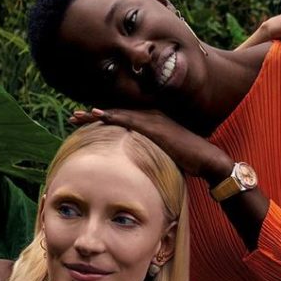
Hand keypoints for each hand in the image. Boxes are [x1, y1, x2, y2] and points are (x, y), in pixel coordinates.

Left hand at [71, 109, 233, 183]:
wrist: (206, 158)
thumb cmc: (189, 160)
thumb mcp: (165, 156)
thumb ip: (151, 156)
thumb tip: (140, 168)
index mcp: (152, 122)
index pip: (122, 118)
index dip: (102, 118)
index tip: (85, 121)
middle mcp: (150, 116)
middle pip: (116, 113)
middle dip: (94, 115)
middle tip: (74, 117)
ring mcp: (152, 119)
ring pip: (118, 114)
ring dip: (97, 114)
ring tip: (78, 116)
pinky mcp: (154, 126)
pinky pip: (128, 119)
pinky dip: (112, 115)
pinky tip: (98, 114)